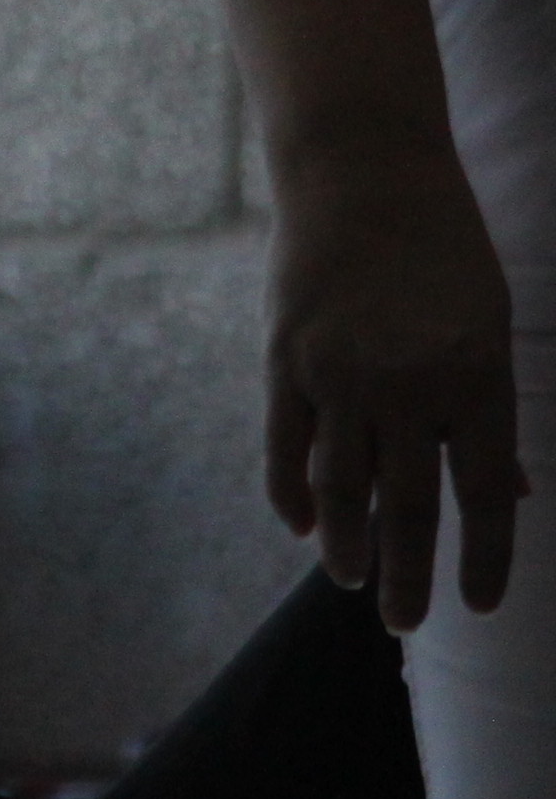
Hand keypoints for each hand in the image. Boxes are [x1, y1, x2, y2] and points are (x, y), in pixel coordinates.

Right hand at [267, 150, 524, 627]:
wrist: (363, 172)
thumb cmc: (444, 250)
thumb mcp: (490, 327)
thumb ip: (491, 412)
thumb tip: (512, 494)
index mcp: (477, 379)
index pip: (484, 496)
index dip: (484, 559)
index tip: (476, 604)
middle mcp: (408, 385)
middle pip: (409, 507)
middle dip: (410, 576)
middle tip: (405, 626)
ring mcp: (340, 373)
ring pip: (342, 488)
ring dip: (348, 546)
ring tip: (353, 583)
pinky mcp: (286, 358)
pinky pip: (287, 446)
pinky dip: (292, 494)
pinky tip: (304, 526)